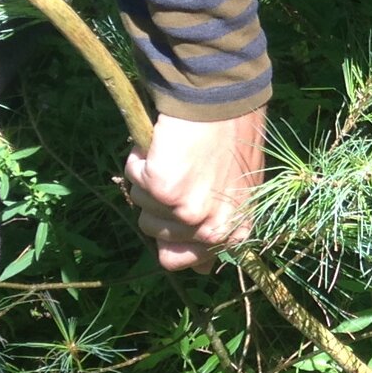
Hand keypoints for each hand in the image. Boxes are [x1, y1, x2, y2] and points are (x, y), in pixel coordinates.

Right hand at [123, 107, 265, 270]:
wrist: (224, 101)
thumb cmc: (232, 139)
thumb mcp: (237, 193)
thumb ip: (219, 229)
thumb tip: (201, 272)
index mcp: (233, 233)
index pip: (184, 262)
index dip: (171, 236)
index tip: (176, 207)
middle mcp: (212, 230)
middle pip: (155, 234)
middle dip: (159, 203)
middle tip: (182, 172)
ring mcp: (187, 212)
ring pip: (142, 207)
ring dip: (150, 180)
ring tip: (179, 155)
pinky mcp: (164, 189)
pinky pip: (134, 178)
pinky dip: (141, 158)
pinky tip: (167, 143)